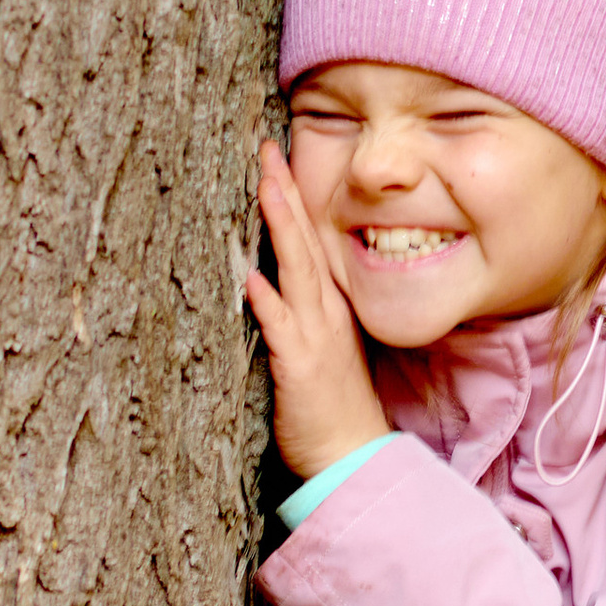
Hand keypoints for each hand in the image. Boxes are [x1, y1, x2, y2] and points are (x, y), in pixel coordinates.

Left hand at [246, 141, 390, 482]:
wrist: (353, 457)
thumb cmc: (331, 408)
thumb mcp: (319, 349)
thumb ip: (296, 314)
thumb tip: (265, 279)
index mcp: (330, 306)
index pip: (310, 241)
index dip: (293, 199)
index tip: (275, 159)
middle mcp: (326, 313)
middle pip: (304, 242)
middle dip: (286, 193)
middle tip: (267, 148)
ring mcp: (316, 337)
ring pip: (297, 271)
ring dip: (281, 228)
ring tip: (266, 187)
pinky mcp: (301, 368)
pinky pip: (282, 329)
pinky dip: (267, 301)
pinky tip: (252, 276)